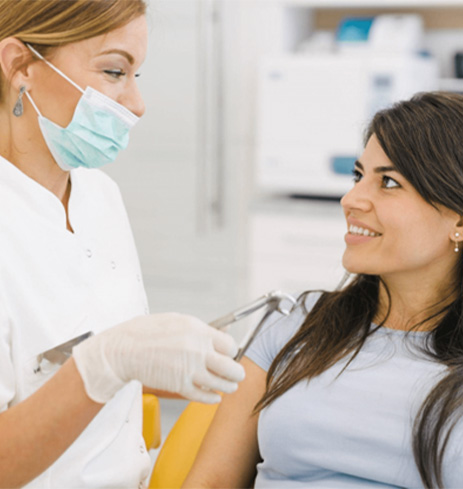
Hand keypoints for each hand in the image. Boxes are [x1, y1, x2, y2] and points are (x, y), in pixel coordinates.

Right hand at [72, 313, 244, 403]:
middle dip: (236, 372)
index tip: (230, 355)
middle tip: (236, 374)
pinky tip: (215, 396)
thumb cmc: (147, 332)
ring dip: (228, 387)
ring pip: (221, 384)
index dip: (232, 352)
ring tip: (229, 386)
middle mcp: (198, 351)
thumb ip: (202, 330)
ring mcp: (190, 370)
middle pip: (232, 368)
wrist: (124, 350)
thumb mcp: (178, 321)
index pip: (230, 346)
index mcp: (198, 331)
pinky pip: (204, 396)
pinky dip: (212, 398)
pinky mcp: (179, 386)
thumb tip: (221, 334)